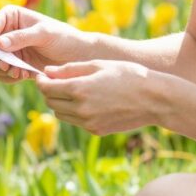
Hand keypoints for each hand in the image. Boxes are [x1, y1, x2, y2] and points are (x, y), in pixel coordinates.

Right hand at [0, 6, 98, 82]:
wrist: (77, 56)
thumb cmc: (64, 37)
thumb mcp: (44, 34)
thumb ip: (21, 37)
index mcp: (10, 17)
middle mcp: (6, 32)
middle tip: (6, 66)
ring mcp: (10, 50)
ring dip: (2, 70)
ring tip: (17, 72)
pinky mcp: (15, 65)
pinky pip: (3, 74)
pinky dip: (10, 77)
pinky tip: (24, 75)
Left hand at [36, 60, 159, 134]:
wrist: (154, 99)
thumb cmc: (127, 75)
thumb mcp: (98, 65)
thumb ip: (70, 69)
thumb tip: (48, 72)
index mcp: (79, 89)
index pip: (46, 88)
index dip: (41, 81)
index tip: (43, 75)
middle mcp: (81, 109)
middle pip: (50, 102)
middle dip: (49, 91)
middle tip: (56, 81)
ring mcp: (88, 123)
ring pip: (60, 114)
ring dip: (60, 103)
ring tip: (72, 91)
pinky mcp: (96, 131)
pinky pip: (75, 122)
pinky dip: (74, 112)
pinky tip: (86, 101)